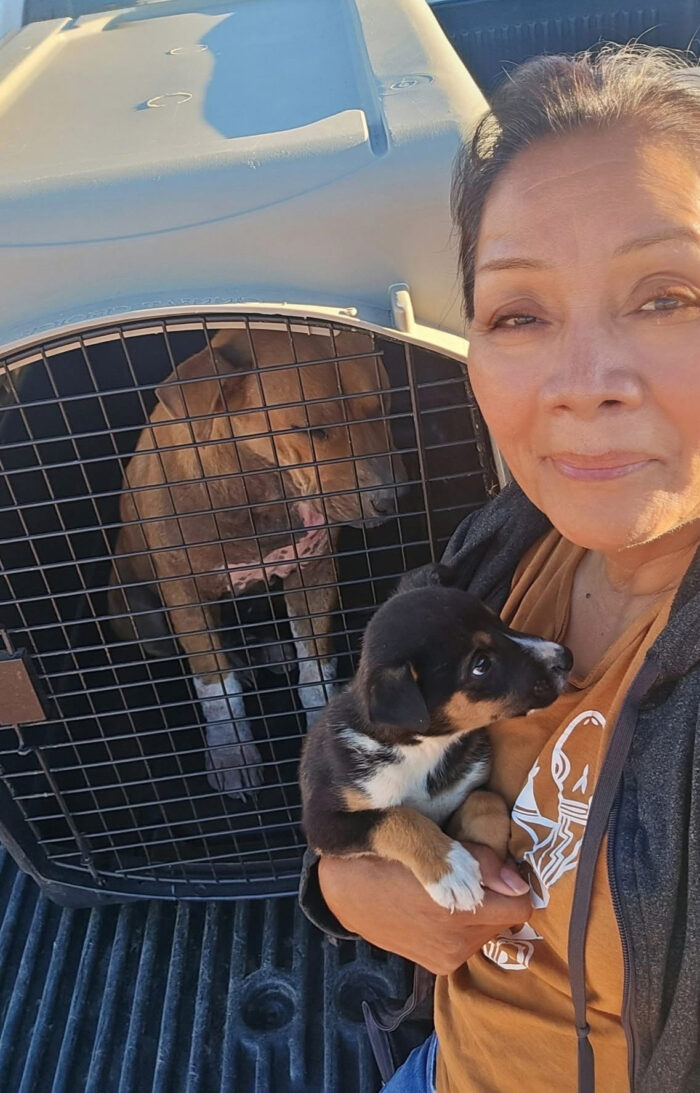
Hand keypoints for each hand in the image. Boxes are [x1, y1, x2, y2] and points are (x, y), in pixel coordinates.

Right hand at [318, 843, 530, 974]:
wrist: (338, 890)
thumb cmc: (379, 853)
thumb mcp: (423, 840)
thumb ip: (477, 860)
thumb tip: (519, 884)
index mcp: (454, 914)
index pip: (519, 904)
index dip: (510, 877)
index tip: (494, 861)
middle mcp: (456, 946)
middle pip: (505, 916)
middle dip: (495, 892)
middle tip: (468, 867)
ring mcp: (445, 960)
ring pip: (488, 927)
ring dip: (479, 906)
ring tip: (451, 881)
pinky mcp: (436, 965)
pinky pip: (469, 938)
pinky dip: (463, 919)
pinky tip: (440, 900)